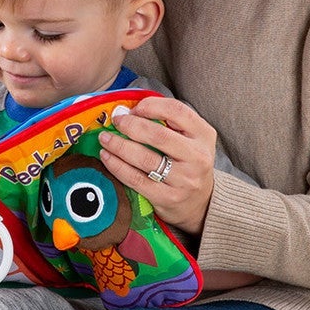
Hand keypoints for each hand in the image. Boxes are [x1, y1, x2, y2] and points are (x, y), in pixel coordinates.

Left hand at [99, 97, 218, 236]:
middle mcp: (198, 157)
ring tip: (105, 139)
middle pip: (158, 135)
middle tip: (116, 122)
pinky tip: (107, 157)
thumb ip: (169, 122)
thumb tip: (128, 111)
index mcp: (204, 135)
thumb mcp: (191, 138)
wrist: (200, 203)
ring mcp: (184, 180)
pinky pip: (137, 179)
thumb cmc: (188, 163)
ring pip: (145, 159)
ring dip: (119, 146)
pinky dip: (117, 166)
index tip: (134, 108)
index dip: (151, 106)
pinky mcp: (168, 198)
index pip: (177, 111)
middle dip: (131, 126)